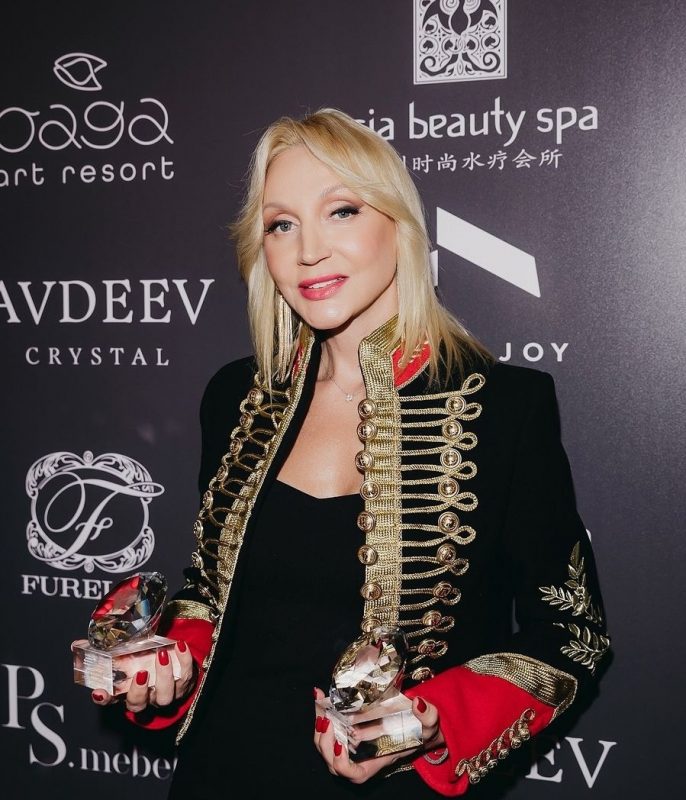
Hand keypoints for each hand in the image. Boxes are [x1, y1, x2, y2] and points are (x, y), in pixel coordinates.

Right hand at [88, 640, 195, 713]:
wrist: (174, 666)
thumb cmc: (143, 661)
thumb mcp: (124, 657)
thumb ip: (105, 652)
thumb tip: (75, 644)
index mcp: (126, 692)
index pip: (111, 701)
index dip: (105, 699)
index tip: (99, 692)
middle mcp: (145, 698)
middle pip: (139, 703)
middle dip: (139, 690)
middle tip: (141, 672)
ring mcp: (166, 693)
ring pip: (165, 696)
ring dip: (164, 676)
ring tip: (163, 654)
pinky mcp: (184, 684)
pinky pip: (187, 676)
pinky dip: (184, 661)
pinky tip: (180, 646)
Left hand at [313, 687, 443, 783]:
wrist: (416, 721)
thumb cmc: (421, 729)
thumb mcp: (429, 723)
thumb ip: (428, 716)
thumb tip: (418, 704)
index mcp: (375, 762)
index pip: (353, 774)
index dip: (341, 764)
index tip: (340, 745)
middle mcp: (359, 758)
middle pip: (331, 760)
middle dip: (324, 741)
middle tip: (325, 718)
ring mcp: (350, 745)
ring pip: (324, 745)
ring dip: (318, 726)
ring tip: (320, 704)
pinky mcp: (345, 730)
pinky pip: (327, 729)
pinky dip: (321, 714)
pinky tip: (320, 696)